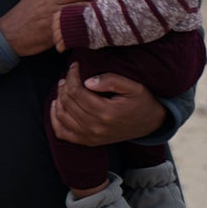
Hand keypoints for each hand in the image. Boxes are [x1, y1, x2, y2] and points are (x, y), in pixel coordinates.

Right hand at [0, 0, 113, 56]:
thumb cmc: (22, 16)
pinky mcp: (56, 31)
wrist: (8, 34)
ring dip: (101, 6)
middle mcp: (52, 0)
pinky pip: (75, 26)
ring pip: (82, 7)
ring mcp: (54, 16)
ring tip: (118, 6)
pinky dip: (90, 24)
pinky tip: (103, 25)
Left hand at [49, 65, 165, 146]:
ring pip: (62, 116)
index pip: (77, 91)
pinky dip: (55, 119)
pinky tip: (57, 105)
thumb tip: (87, 81)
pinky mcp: (88, 142)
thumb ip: (111, 81)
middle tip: (70, 74)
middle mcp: (96, 127)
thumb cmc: (142, 102)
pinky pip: (62, 133)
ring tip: (65, 86)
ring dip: (59, 98)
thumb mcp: (133, 86)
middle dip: (65, 84)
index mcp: (106, 112)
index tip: (75, 66)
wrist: (151, 124)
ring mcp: (91, 137)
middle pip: (68, 102)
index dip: (72, 76)